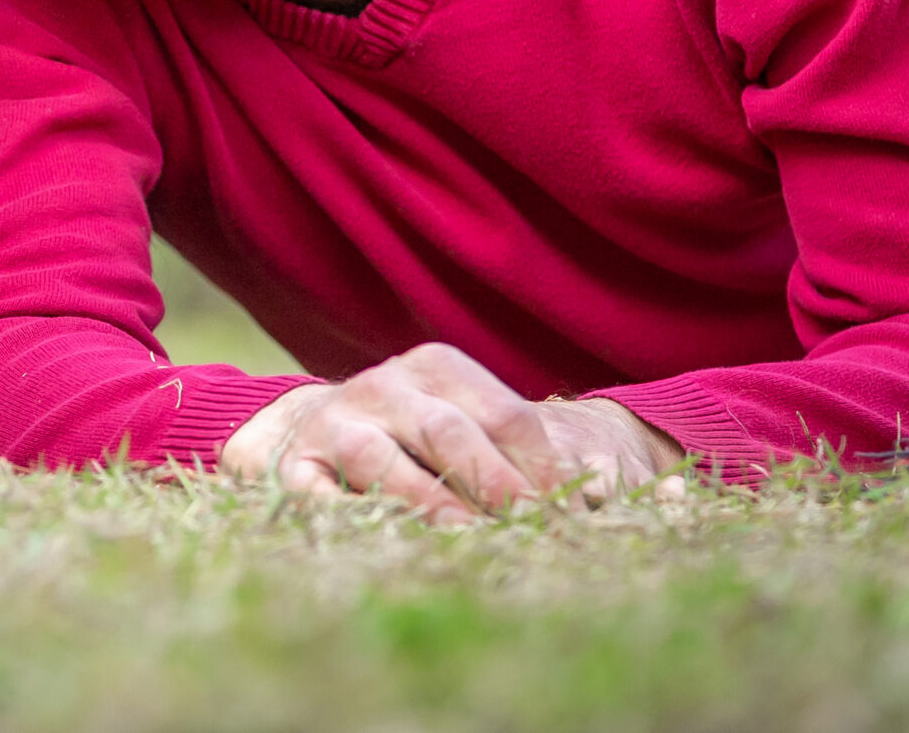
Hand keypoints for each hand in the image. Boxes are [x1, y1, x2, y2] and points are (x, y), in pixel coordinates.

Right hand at [217, 343, 681, 521]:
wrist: (309, 427)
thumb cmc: (414, 438)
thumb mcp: (466, 424)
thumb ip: (523, 455)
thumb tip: (617, 495)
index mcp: (437, 367)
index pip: (504, 413)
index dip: (543, 465)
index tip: (576, 510)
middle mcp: (385, 385)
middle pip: (447, 429)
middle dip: (494, 483)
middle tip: (532, 528)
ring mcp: (334, 421)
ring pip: (379, 457)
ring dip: (426, 502)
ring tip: (468, 541)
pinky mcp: (292, 464)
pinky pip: (314, 490)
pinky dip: (344, 514)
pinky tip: (385, 541)